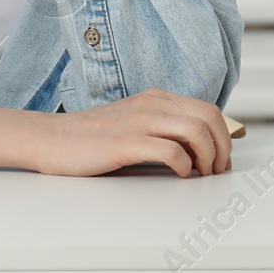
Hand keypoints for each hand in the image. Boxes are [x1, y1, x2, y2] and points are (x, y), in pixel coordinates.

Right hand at [33, 87, 232, 177]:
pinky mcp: (127, 142)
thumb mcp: (132, 121)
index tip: (220, 159)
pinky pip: (173, 152)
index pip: (207, 109)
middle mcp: (151, 103)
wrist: (50, 139)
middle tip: (216, 171)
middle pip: (209, 118)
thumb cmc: (89, 137)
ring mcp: (139, 120)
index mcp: (155, 97)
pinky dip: (185, 167)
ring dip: (208, 158)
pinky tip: (178, 175)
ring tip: (201, 175)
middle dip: (222, 148)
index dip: (223, 137)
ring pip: (196, 132)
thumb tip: (197, 147)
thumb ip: (160, 126)